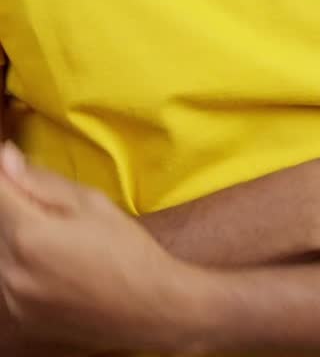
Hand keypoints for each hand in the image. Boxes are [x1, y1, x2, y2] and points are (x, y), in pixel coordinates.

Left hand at [0, 143, 194, 352]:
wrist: (149, 307)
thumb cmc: (126, 250)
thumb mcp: (91, 203)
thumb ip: (42, 181)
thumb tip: (6, 158)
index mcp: (30, 235)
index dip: (5, 174)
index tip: (14, 166)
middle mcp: (12, 271)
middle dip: (14, 205)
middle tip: (52, 207)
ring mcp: (15, 299)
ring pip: (1, 250)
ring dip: (18, 234)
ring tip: (57, 236)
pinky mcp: (22, 317)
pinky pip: (9, 277)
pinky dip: (23, 263)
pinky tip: (56, 261)